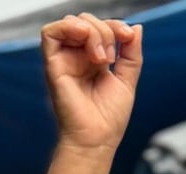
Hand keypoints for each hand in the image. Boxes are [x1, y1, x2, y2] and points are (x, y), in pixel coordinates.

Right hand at [41, 14, 141, 151]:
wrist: (98, 139)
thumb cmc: (109, 118)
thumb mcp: (127, 80)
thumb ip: (131, 53)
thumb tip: (136, 28)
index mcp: (93, 59)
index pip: (101, 27)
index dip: (115, 25)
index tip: (127, 36)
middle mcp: (77, 57)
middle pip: (86, 21)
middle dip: (105, 30)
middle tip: (111, 58)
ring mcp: (64, 60)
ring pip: (71, 22)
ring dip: (92, 31)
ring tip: (101, 58)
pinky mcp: (53, 65)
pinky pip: (50, 33)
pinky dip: (69, 27)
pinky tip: (85, 39)